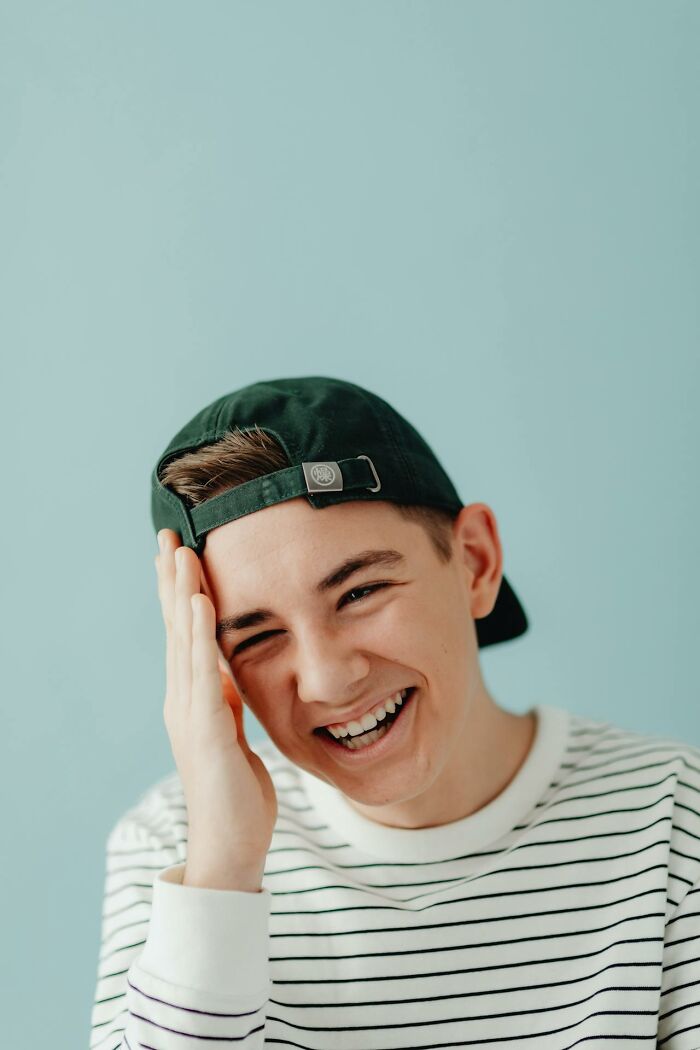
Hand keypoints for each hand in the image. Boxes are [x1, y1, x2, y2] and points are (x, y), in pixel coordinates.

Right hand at [154, 528, 277, 890]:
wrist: (231, 848)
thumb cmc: (236, 792)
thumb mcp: (235, 732)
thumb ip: (226, 699)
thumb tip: (228, 667)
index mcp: (193, 699)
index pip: (184, 635)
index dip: (181, 592)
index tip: (180, 552)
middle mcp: (183, 701)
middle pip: (174, 629)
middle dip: (172, 581)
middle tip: (168, 535)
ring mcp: (190, 715)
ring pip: (183, 644)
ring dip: (182, 595)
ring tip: (182, 554)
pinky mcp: (206, 731)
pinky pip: (203, 674)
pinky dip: (198, 636)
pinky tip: (199, 604)